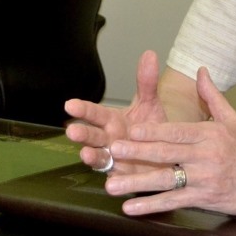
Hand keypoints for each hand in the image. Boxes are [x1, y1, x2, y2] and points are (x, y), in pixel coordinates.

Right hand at [65, 50, 167, 173]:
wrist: (167, 153)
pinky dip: (113, 180)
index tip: (69, 104)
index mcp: (112, 120)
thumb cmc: (151, 128)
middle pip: (92, 136)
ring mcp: (114, 159)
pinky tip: (110, 181)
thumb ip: (147, 83)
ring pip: (99, 157)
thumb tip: (150, 53)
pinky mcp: (123, 176)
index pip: (95, 113)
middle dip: (82, 134)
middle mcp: (108, 139)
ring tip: (86, 154)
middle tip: (72, 131)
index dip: (83, 110)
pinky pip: (116, 178)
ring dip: (91, 156)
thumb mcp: (150, 104)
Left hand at [104, 67, 235, 215]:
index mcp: (211, 134)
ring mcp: (206, 179)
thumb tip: (201, 70)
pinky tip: (132, 208)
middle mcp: (207, 156)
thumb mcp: (231, 120)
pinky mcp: (205, 198)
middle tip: (114, 150)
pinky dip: (152, 205)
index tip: (132, 130)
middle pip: (167, 154)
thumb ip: (212, 96)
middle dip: (137, 152)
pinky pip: (174, 201)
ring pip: (166, 180)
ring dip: (137, 183)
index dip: (154, 132)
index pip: (177, 131)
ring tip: (113, 185)